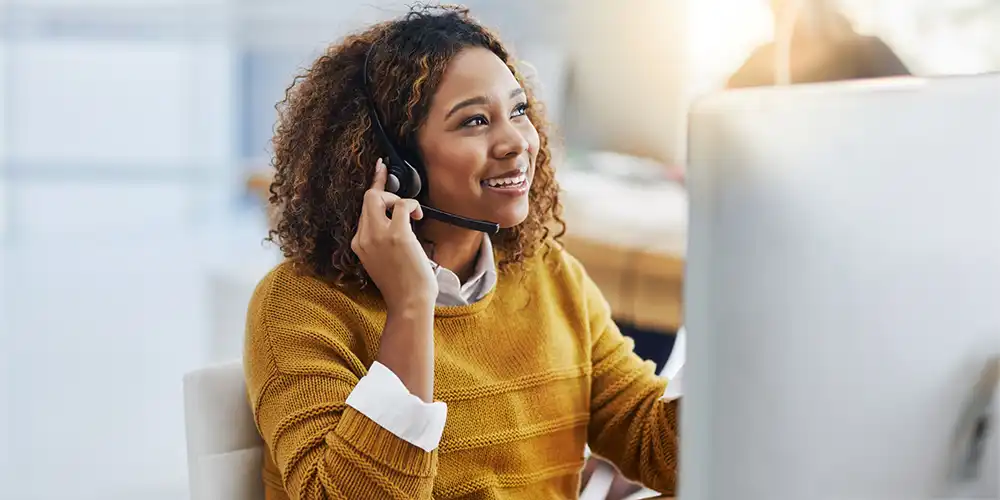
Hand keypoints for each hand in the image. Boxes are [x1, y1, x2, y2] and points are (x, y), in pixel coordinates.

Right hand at [351, 159, 437, 311]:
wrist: (408, 303)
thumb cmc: (402, 285)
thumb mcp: (381, 260)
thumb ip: (381, 240)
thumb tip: (396, 219)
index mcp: (358, 244)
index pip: (362, 210)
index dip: (373, 188)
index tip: (379, 170)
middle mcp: (363, 237)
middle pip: (368, 198)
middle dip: (384, 188)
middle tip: (397, 190)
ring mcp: (378, 235)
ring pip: (378, 196)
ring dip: (398, 199)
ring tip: (412, 215)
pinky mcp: (396, 235)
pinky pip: (401, 205)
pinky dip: (411, 205)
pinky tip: (418, 216)